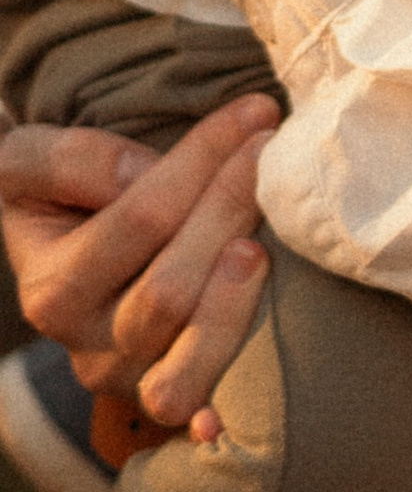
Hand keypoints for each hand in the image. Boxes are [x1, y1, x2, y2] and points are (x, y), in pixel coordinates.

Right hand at [1, 96, 277, 430]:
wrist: (70, 243)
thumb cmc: (63, 191)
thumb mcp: (33, 164)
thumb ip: (71, 161)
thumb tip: (137, 175)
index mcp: (53, 287)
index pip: (142, 218)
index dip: (205, 159)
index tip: (257, 111)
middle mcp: (87, 341)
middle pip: (169, 289)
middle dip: (231, 210)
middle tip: (275, 152)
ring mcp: (131, 373)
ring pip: (187, 352)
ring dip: (238, 293)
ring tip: (269, 237)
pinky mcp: (170, 387)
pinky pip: (195, 403)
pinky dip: (220, 394)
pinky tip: (248, 384)